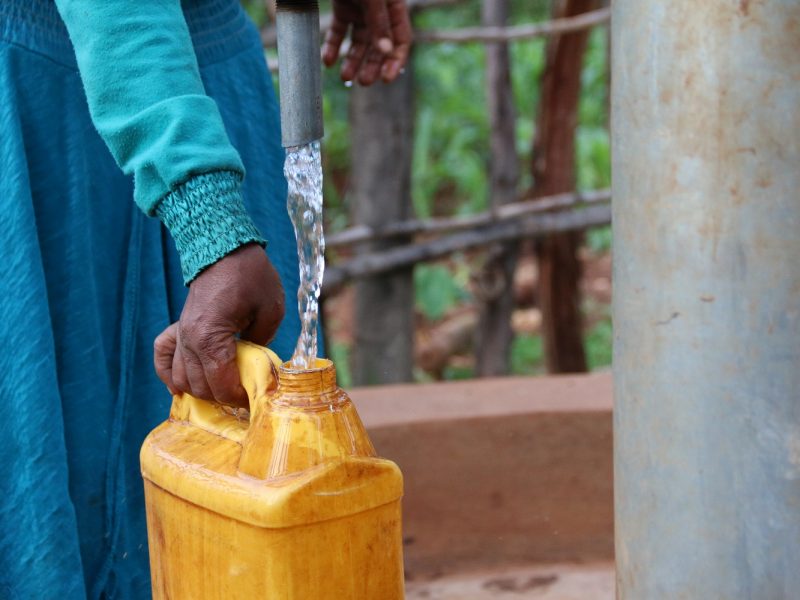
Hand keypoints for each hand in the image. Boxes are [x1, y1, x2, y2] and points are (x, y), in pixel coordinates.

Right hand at [154, 243, 284, 407]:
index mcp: (211, 338)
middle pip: (201, 387)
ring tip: (224, 394)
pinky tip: (180, 388)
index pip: (222, 385)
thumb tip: (257, 370)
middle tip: (246, 398)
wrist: (225, 248)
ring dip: (202, 391)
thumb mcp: (270, 312)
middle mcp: (189, 340)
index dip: (240, 398)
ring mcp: (180, 334)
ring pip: (181, 379)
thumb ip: (261, 345)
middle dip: (224, 399)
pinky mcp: (177, 327)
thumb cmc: (251, 277)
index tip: (257, 400)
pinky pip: (162, 356)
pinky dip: (168, 375)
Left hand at [322, 0, 411, 84]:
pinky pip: (338, 31)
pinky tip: (327, 61)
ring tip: (345, 77)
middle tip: (363, 82)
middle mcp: (379, 12)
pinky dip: (332, 46)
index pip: (401, 40)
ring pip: (358, 41)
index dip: (395, 61)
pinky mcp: (341, 7)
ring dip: (352, 61)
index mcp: (395, 7)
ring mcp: (360, 10)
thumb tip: (386, 51)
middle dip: (372, 66)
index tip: (386, 79)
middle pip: (379, 46)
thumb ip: (379, 23)